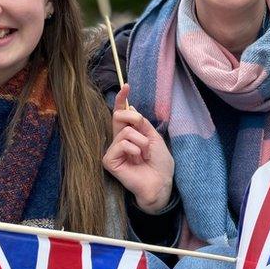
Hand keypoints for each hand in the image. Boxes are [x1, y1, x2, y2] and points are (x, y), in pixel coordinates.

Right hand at [102, 84, 174, 212]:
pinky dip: (134, 150)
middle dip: (136, 120)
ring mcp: (113, 150)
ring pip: (125, 132)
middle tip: (145, 135)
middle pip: (119, 116)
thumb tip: (132, 108)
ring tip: (144, 155)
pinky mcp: (109, 160)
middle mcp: (119, 140)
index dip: (122, 99)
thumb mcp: (154, 137)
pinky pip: (121, 144)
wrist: (161, 183)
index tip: (126, 85)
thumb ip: (142, 124)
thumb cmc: (160, 163)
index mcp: (130, 134)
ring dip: (141, 142)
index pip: (122, 113)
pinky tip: (137, 161)